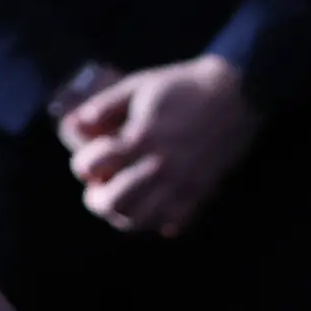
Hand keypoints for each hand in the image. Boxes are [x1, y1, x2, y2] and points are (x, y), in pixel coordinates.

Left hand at [60, 54, 263, 237]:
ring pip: (140, 221)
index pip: (95, 166)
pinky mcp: (200, 194)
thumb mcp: (140, 86)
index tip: (87, 161)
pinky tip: (152, 203)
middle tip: (97, 189)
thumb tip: (75, 124)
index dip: (83, 164)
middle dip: (97, 199)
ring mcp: (182, 185)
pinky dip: (155, 220)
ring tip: (122, 200)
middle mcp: (160, 166)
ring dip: (123, 214)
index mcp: (141, 137)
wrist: (236, 93)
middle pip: (114, 203)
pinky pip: (170, 224)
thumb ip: (105, 106)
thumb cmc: (183, 86)